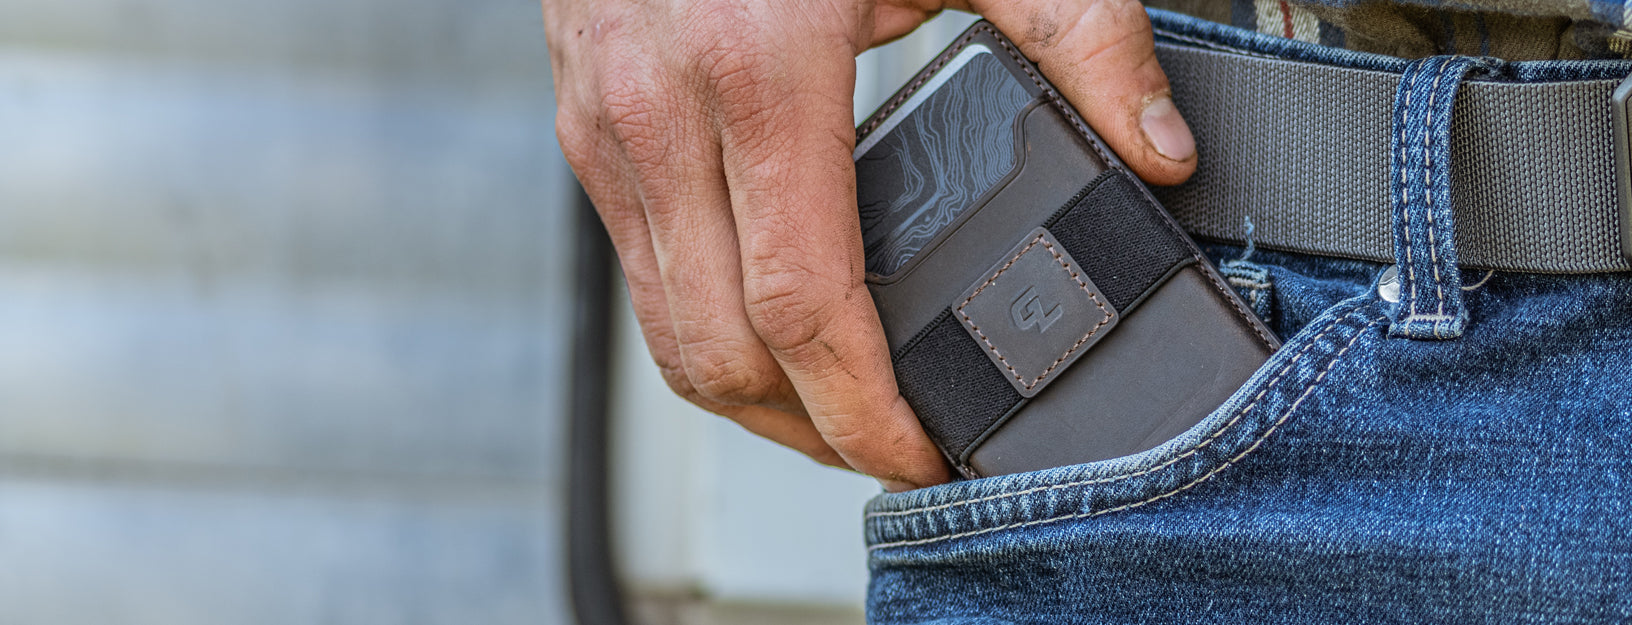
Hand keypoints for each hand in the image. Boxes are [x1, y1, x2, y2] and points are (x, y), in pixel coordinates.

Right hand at [544, 0, 1195, 490]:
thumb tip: (1158, 148)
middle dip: (811, 435)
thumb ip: (1079, 32)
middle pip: (721, 354)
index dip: (863, 411)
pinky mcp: (585, 137)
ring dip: (751, 403)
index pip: (800, 307)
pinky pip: (640, 282)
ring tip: (838, 416)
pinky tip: (773, 334)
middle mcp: (660, 114)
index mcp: (757, 71)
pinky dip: (706, 336)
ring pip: (665, 337)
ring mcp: (607, 132)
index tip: (918, 454)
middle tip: (891, 454)